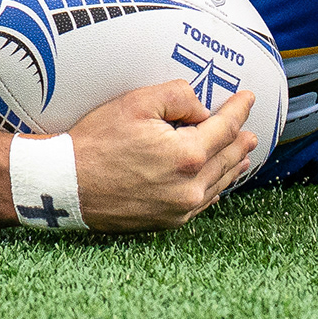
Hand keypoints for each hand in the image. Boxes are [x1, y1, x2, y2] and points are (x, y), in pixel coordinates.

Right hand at [66, 81, 258, 232]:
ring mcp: (179, 208)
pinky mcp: (166, 222)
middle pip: (226, 158)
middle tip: (251, 131)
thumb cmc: (97, 142)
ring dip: (232, 166)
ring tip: (243, 156)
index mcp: (186, 156)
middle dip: (240, 141)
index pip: (224, 128)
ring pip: (217, 183)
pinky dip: (213, 189)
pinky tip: (217, 185)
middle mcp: (189, 187)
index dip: (238, 110)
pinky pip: (201, 203)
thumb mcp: (137, 103)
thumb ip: (178, 96)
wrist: (65, 185)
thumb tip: (202, 110)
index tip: (248, 98)